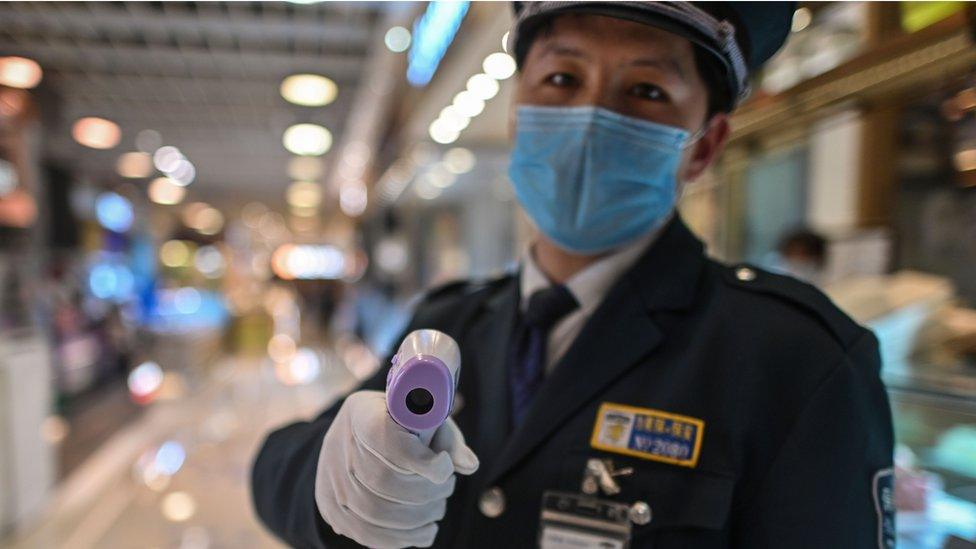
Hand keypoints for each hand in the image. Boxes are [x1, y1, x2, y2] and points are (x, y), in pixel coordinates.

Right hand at [315, 390, 478, 547]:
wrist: (357, 434)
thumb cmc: (401, 424)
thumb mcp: (426, 419)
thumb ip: (448, 439)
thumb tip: (469, 465)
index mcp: (363, 414)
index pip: (389, 442)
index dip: (423, 461)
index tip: (445, 467)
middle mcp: (339, 445)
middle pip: (384, 481)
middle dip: (427, 493)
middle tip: (448, 488)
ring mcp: (330, 478)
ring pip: (376, 512)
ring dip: (418, 518)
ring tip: (438, 509)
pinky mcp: (330, 506)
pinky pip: (366, 534)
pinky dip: (402, 539)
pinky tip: (425, 532)